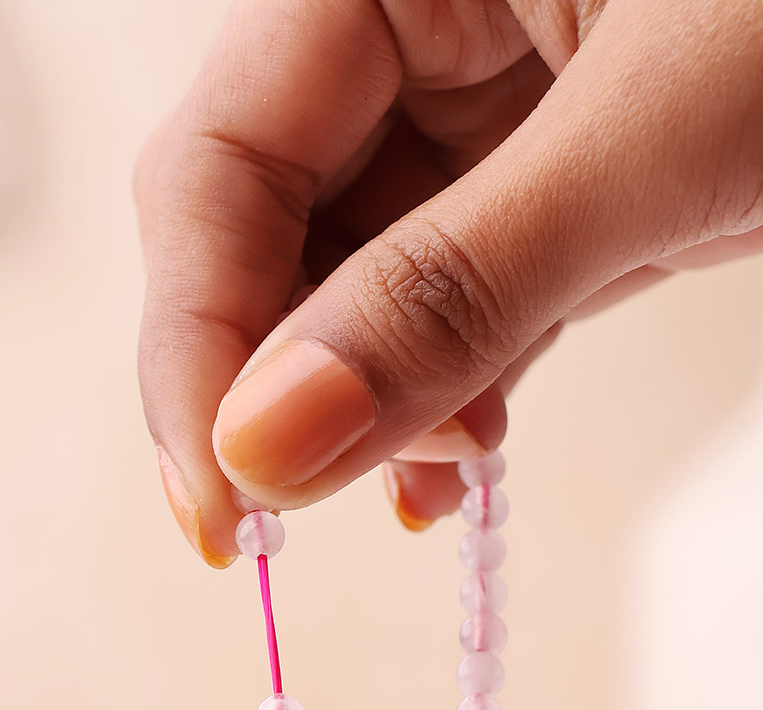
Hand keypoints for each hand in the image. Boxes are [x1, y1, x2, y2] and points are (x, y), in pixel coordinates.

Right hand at [137, 0, 762, 562]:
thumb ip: (453, 290)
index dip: (195, 345)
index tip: (219, 503)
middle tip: (290, 511)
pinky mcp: (529, 189)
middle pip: (254, 232)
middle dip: (269, 383)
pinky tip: (457, 458)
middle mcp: (399, 31)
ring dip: (361, 404)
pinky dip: (438, 394)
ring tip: (431, 475)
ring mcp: (464, 117)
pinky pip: (435, 304)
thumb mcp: (666, 135)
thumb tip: (266, 450)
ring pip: (339, 284)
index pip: (217, 167)